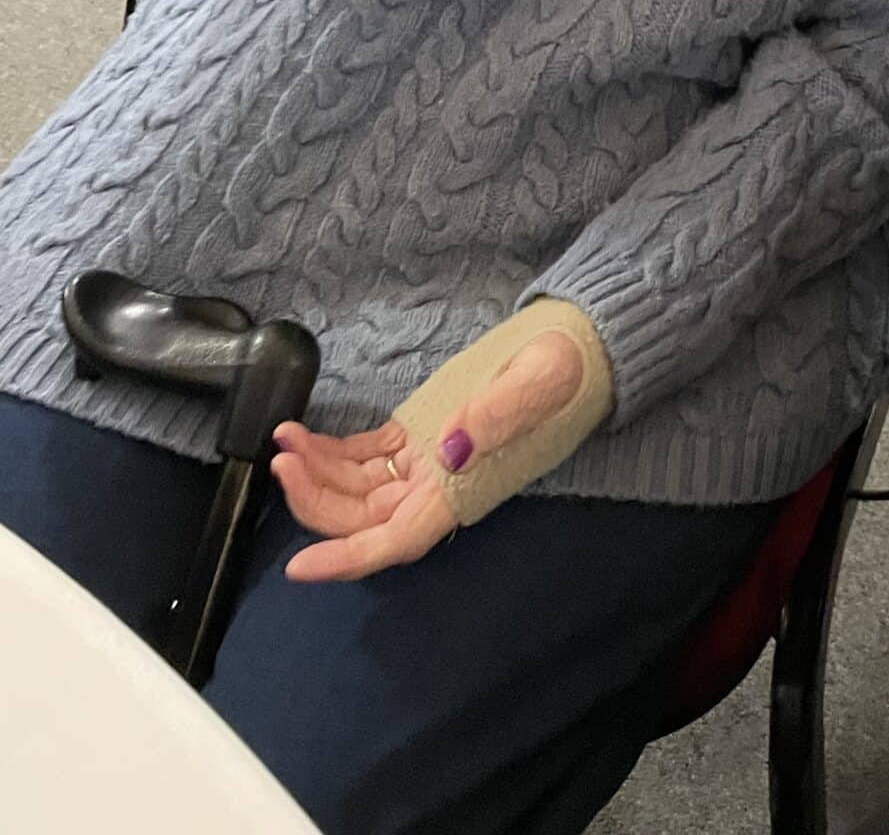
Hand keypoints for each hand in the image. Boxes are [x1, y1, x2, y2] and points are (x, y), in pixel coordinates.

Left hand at [272, 328, 586, 582]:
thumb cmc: (568, 369)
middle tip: (282, 461)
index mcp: (466, 487)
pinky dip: (329, 451)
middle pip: (363, 520)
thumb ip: (497, 414)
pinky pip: (364, 457)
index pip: (398, 540)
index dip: (348, 559)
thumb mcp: (540, 382)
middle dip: (315, 501)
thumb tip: (451, 448)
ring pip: (356, 490)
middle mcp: (440, 486)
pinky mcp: (418, 434)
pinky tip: (302, 436)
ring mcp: (426, 462)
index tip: (299, 568)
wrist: (578, 347)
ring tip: (284, 441)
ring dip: (315, 474)